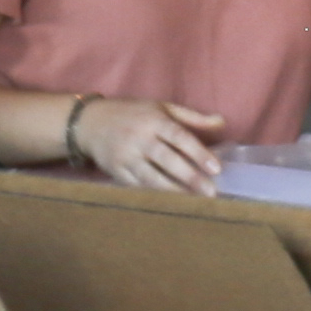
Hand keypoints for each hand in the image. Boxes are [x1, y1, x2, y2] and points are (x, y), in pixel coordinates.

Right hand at [69, 94, 223, 191]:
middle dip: (190, 177)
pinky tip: (169, 202)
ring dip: (173, 190)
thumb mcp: (160, 107)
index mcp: (153, 120)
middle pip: (167, 160)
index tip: (216, 168)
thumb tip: (222, 122)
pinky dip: (153, 194)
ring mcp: (125, 156)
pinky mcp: (115, 171)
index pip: (179, 137)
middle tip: (211, 192)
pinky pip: (136, 185)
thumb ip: (191, 117)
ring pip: (151, 177)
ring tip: (193, 202)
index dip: (198, 153)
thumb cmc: (131, 113)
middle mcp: (139, 138)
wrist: (88, 122)